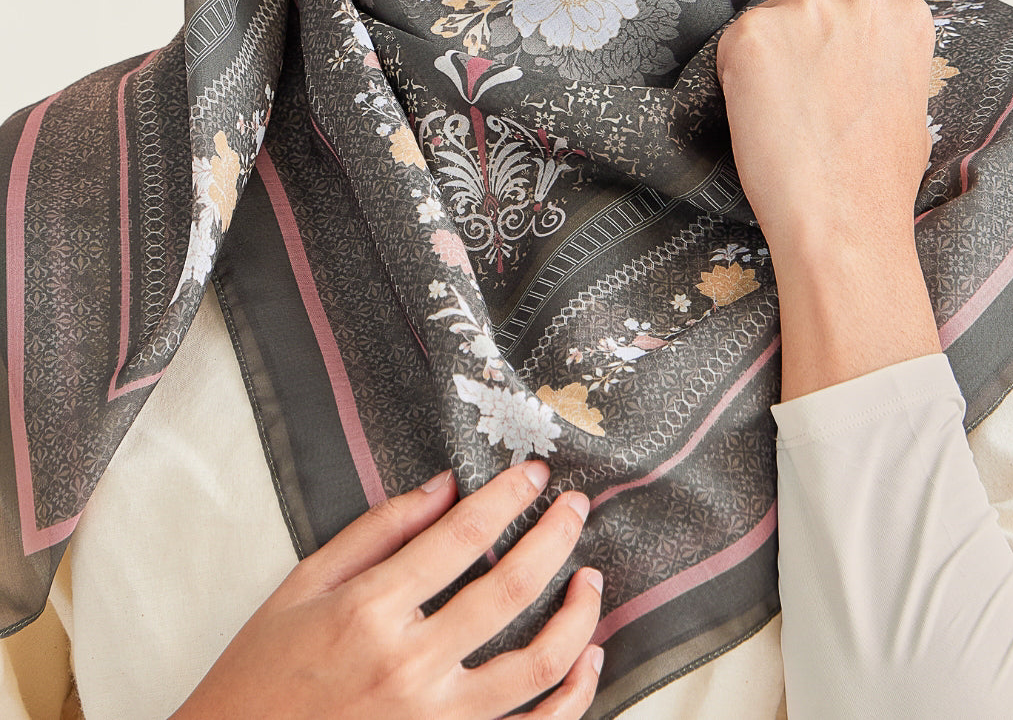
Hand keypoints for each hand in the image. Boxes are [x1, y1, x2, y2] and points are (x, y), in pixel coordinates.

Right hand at [172, 461, 602, 719]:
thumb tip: (445, 486)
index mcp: (370, 610)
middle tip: (576, 508)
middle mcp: (408, 665)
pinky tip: (588, 660)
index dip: (506, 498)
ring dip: (577, 617)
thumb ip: (377, 530)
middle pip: (509, 590)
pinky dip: (571, 697)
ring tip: (590, 579)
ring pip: (535, 667)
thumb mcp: (303, 584)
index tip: (534, 474)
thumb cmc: (263, 673)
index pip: (461, 537)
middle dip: (554, 539)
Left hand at [716, 0, 941, 395]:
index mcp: (903, 12)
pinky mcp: (752, 32)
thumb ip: (883, 57)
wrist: (843, 220)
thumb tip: (854, 55)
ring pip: (770, 21)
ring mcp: (803, 10)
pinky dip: (734, 76)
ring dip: (767, 56)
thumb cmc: (877, 180)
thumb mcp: (909, 102)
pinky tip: (758, 114)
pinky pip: (732, 45)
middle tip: (800, 97)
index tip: (826, 59)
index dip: (835, 28)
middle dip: (799, 38)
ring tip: (784, 114)